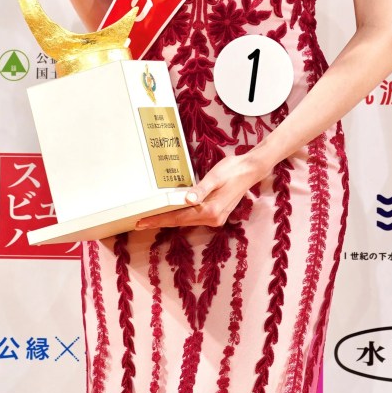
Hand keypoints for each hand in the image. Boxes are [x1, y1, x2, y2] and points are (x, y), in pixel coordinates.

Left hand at [135, 150, 270, 229]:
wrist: (250, 170)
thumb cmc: (232, 170)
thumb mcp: (215, 176)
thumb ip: (201, 189)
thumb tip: (186, 200)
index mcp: (211, 210)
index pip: (179, 217)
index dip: (159, 220)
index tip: (143, 222)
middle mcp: (213, 218)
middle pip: (181, 221)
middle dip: (160, 222)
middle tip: (140, 222)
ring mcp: (216, 218)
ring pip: (187, 220)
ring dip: (169, 219)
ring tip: (151, 218)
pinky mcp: (216, 213)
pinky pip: (194, 217)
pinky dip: (181, 216)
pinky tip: (171, 212)